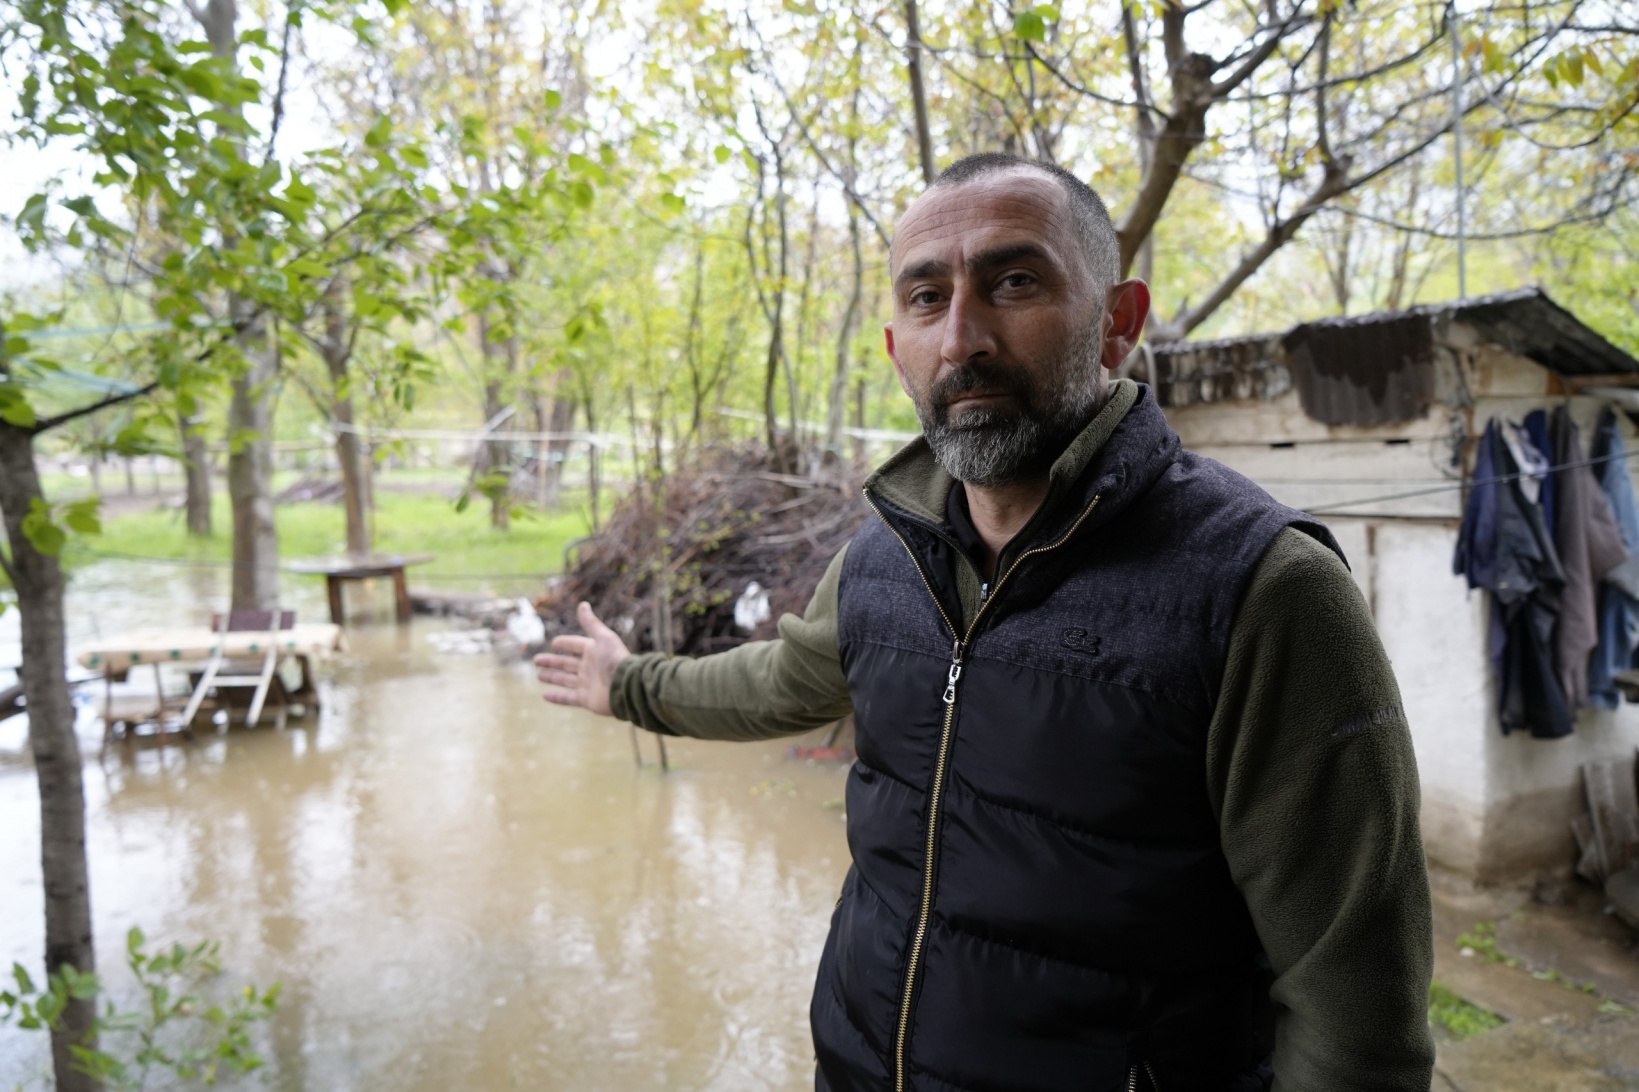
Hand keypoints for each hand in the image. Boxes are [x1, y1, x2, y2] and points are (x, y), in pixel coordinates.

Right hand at [534, 601, 629, 715]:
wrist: (626, 686)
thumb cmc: (615, 660)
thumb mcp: (604, 637)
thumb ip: (591, 623)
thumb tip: (583, 605)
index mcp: (594, 652)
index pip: (576, 646)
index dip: (565, 644)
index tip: (554, 643)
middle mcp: (590, 668)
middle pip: (566, 664)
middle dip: (552, 661)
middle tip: (536, 660)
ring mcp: (588, 684)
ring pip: (565, 680)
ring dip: (552, 677)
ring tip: (539, 675)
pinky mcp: (587, 699)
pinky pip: (568, 698)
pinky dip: (557, 697)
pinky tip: (545, 695)